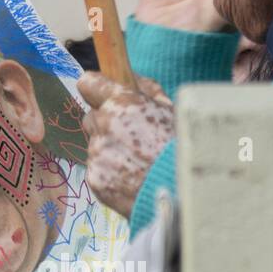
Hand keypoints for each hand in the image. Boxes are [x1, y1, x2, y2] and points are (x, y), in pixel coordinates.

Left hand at [77, 71, 174, 218]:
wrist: (183, 195)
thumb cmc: (182, 149)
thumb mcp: (172, 111)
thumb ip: (148, 90)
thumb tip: (132, 76)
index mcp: (123, 104)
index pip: (89, 83)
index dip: (96, 88)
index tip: (101, 94)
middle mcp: (104, 126)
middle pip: (91, 117)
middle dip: (105, 124)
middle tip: (131, 137)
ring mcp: (97, 154)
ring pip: (96, 145)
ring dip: (110, 150)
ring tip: (138, 163)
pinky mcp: (95, 178)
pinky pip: (98, 170)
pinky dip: (111, 173)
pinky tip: (133, 178)